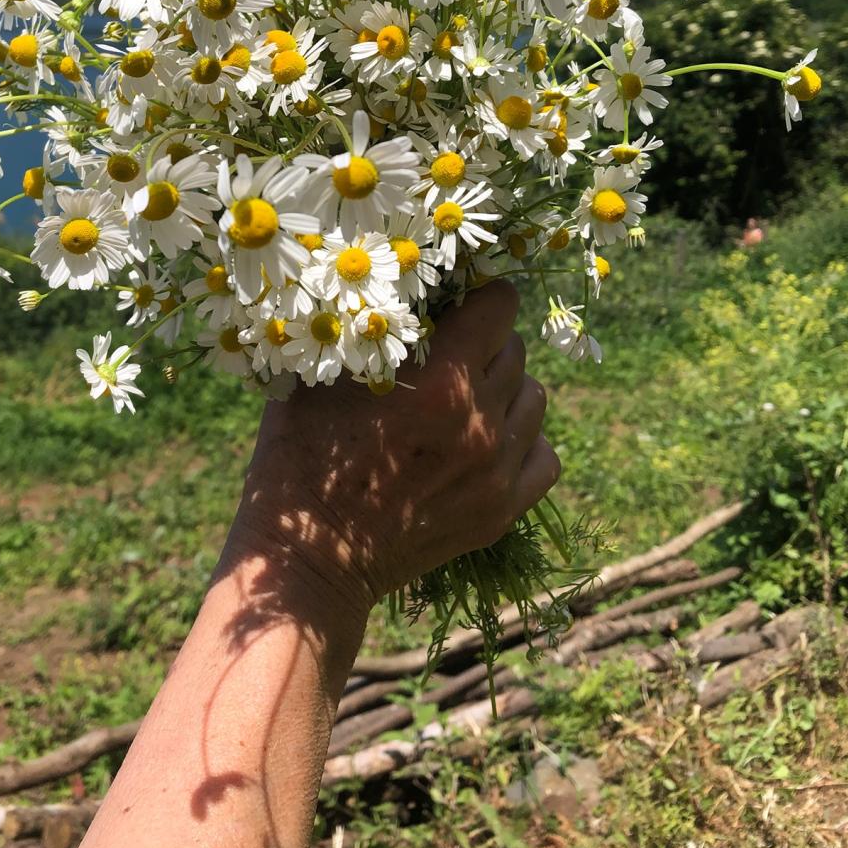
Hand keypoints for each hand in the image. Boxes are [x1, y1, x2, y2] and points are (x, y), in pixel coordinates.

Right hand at [225, 281, 559, 622]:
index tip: (460, 304)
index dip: (480, 297)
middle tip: (447, 357)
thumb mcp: (329, 372)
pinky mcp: (502, 512)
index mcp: (443, 380)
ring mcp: (497, 471)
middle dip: (484, 344)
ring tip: (465, 401)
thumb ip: (380, 328)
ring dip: (505, 391)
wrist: (307, 557)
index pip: (501, 306)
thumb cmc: (302, 453)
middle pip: (516, 351)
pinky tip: (485, 443)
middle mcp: (482, 422)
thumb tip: (416, 290)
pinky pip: (545, 456)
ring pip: (534, 399)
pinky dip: (522, 442)